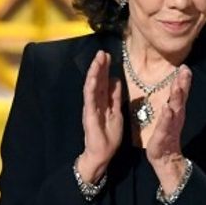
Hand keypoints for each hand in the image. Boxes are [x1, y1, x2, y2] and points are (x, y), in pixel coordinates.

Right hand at [78, 50, 122, 181]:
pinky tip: (92, 77)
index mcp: (102, 101)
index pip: (103, 82)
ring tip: (98, 59)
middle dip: (99, 66)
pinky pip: (89, 98)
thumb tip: (116, 80)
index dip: (105, 69)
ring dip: (94, 72)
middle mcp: (94, 102)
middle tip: (102, 52)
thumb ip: (115, 97)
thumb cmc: (109, 135)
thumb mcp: (116, 111)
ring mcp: (90, 107)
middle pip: (96, 81)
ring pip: (91, 86)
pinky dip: (90, 86)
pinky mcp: (89, 115)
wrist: (102, 153)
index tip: (109, 55)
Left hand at [146, 66, 191, 192]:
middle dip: (182, 84)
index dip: (183, 80)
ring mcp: (171, 125)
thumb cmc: (166, 136)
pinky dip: (166, 117)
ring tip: (178, 87)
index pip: (181, 92)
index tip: (184, 66)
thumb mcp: (169, 117)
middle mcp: (176, 115)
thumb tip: (177, 88)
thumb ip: (174, 103)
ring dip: (177, 98)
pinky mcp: (163, 135)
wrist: (166, 158)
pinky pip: (165, 125)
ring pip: (175, 109)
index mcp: (177, 110)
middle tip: (184, 71)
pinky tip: (167, 109)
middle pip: (180, 97)